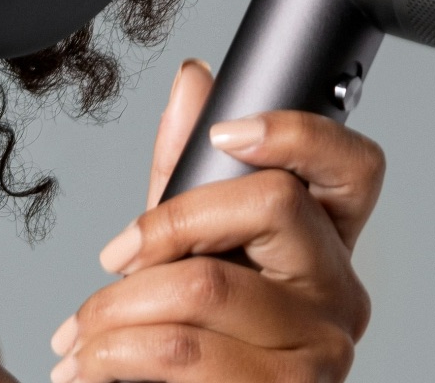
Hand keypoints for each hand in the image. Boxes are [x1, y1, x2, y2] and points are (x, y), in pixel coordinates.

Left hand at [47, 59, 385, 382]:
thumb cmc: (198, 334)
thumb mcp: (190, 247)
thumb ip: (188, 172)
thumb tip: (194, 80)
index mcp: (326, 242)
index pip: (352, 166)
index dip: (298, 134)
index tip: (224, 134)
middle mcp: (339, 292)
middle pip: (266, 208)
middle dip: (161, 229)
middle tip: (112, 262)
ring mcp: (323, 350)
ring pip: (204, 285)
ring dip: (115, 309)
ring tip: (82, 334)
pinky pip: (186, 352)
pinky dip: (117, 354)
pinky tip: (96, 363)